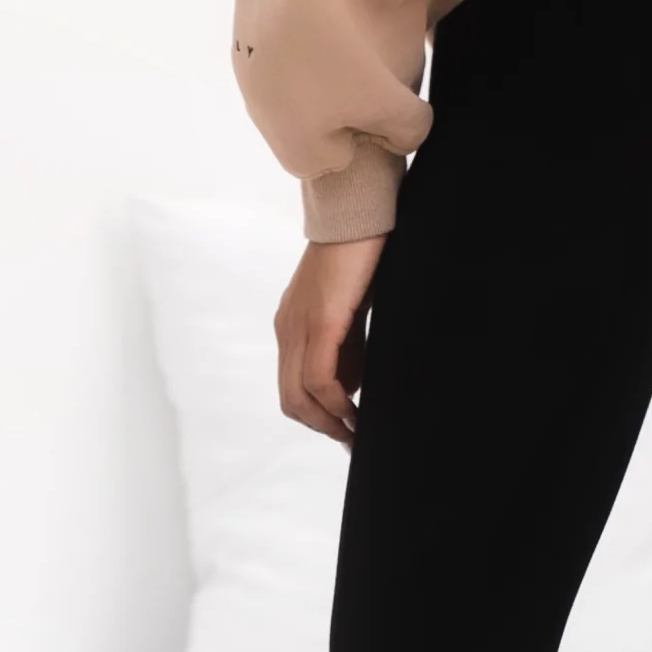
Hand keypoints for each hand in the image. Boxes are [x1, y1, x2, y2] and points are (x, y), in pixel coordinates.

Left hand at [274, 234, 385, 448]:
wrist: (360, 210)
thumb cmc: (363, 252)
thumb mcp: (351, 308)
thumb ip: (346, 344)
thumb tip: (350, 384)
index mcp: (292, 322)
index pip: (293, 385)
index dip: (317, 414)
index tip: (346, 429)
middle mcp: (287, 327)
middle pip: (290, 399)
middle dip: (321, 426)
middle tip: (351, 441)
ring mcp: (299, 325)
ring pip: (299, 395)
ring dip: (327, 421)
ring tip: (355, 433)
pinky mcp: (322, 321)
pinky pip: (319, 378)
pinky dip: (336, 402)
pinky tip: (356, 410)